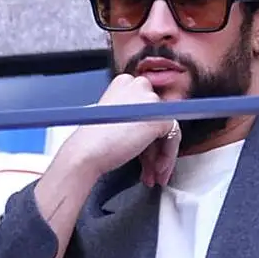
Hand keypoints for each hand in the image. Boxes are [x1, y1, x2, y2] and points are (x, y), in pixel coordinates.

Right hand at [60, 74, 180, 185]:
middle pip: (158, 117)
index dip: (145, 133)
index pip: (146, 107)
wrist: (86, 152)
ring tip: (152, 174)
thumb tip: (154, 133)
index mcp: (124, 83)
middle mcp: (138, 85)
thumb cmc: (92, 142)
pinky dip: (167, 156)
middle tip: (150, 167)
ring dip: (161, 155)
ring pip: (167, 129)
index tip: (143, 152)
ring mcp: (150, 99)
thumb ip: (135, 119)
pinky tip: (155, 169)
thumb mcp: (115, 120)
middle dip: (154, 147)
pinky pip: (173, 137)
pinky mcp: (160, 116)